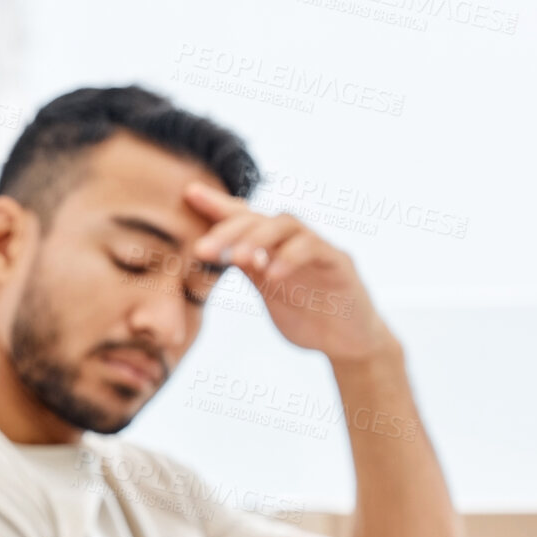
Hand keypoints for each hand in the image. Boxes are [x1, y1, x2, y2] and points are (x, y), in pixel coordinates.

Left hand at [183, 182, 391, 364]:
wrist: (346, 342)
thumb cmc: (306, 314)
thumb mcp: (267, 290)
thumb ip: (246, 267)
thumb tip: (208, 249)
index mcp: (273, 246)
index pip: (244, 218)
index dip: (218, 204)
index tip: (189, 194)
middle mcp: (294, 240)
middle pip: (260, 218)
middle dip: (229, 230)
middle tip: (202, 249)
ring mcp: (319, 247)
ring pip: (287, 225)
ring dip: (259, 238)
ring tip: (238, 258)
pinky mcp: (340, 262)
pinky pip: (315, 248)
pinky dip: (290, 257)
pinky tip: (271, 273)